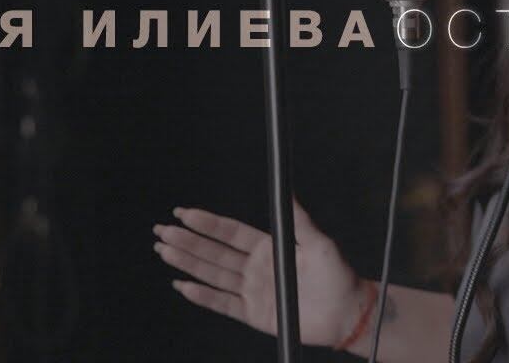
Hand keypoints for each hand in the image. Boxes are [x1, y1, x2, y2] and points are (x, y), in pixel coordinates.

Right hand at [153, 198, 365, 347]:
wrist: (347, 313)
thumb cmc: (338, 276)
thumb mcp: (319, 243)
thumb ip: (300, 221)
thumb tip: (289, 194)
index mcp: (268, 247)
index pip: (230, 232)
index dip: (207, 223)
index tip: (184, 213)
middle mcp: (256, 268)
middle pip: (214, 252)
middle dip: (187, 241)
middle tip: (162, 231)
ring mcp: (252, 291)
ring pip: (213, 274)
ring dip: (188, 263)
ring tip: (164, 251)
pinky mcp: (253, 314)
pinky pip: (222, 304)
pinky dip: (202, 296)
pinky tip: (182, 286)